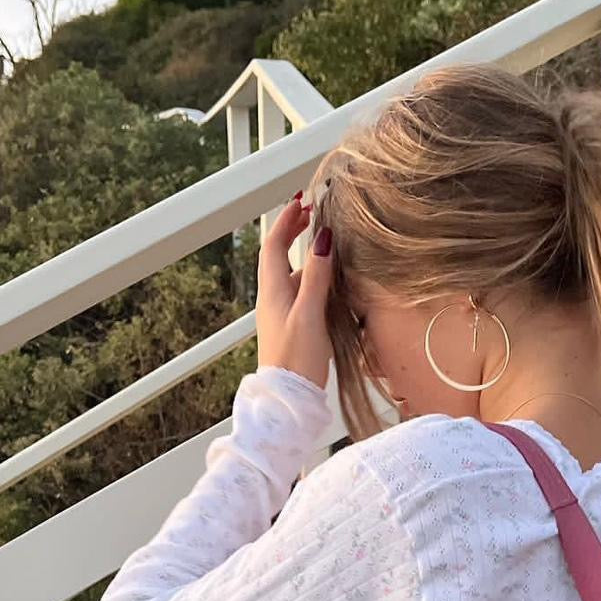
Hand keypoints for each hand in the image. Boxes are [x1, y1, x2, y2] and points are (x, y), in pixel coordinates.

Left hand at [256, 194, 334, 388]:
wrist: (289, 400)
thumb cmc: (296, 360)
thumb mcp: (309, 313)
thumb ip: (316, 276)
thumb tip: (322, 238)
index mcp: (273, 291)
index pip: (273, 244)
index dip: (287, 220)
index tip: (302, 201)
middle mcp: (273, 299)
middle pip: (279, 256)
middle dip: (293, 232)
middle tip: (311, 214)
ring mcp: (282, 314)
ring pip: (290, 275)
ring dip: (304, 256)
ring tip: (326, 244)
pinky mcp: (292, 328)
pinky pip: (300, 293)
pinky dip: (311, 278)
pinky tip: (328, 283)